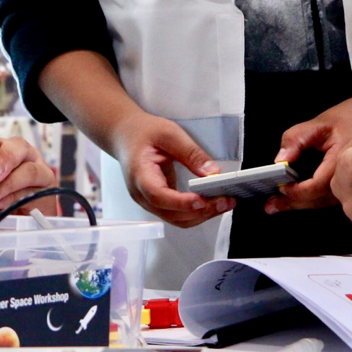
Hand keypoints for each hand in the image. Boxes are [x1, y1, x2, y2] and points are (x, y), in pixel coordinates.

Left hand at [0, 131, 56, 214]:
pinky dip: (15, 198)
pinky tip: (1, 205)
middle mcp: (21, 157)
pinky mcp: (47, 191)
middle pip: (18, 146)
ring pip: (29, 169)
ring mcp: (38, 172)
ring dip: (9, 183)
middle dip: (4, 159)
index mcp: (0, 152)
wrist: (10, 229)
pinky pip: (34, 191)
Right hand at [113, 111, 232, 227]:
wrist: (125, 135)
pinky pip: (178, 214)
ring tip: (224, 203)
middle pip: (171, 214)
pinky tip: (212, 203)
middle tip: (225, 201)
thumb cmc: (142, 132)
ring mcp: (149, 201)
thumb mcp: (169, 133)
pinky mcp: (159, 202)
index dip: (181, 202)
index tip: (203, 200)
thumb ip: (191, 153)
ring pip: (177, 219)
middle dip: (201, 212)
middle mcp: (142, 194)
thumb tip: (213, 173)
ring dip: (202, 215)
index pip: (159, 196)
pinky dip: (196, 213)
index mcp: (140, 175)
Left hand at [267, 88, 351, 213]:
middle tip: (271, 204)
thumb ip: (296, 139)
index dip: (296, 190)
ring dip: (300, 204)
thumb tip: (281, 158)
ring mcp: (351, 182)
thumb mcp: (319, 122)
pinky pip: (328, 196)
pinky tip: (295, 198)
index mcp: (341, 162)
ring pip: (323, 202)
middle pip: (318, 200)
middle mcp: (348, 177)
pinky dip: (311, 198)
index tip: (280, 186)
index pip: (315, 186)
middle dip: (292, 203)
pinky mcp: (350, 182)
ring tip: (277, 204)